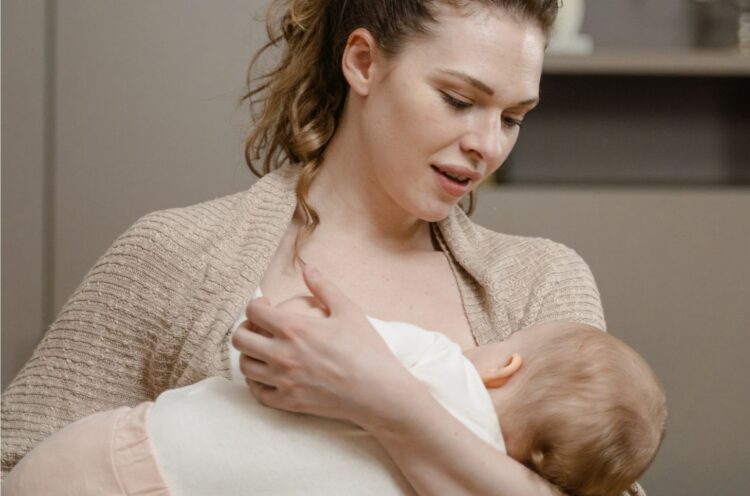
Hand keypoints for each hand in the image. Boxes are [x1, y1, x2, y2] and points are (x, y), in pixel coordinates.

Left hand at [231, 265, 409, 424]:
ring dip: (249, 354)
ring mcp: (283, 381)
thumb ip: (324, 288)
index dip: (255, 304)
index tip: (266, 305)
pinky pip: (257, 393)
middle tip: (259, 327)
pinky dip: (256, 382)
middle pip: (240, 339)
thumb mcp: (348, 311)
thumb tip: (308, 268)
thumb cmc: (367, 349)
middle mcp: (282, 355)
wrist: (379, 392)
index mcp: (294, 329)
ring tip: (263, 349)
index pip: (253, 311)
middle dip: (245, 328)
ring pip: (245, 366)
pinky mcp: (288, 403)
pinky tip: (268, 375)